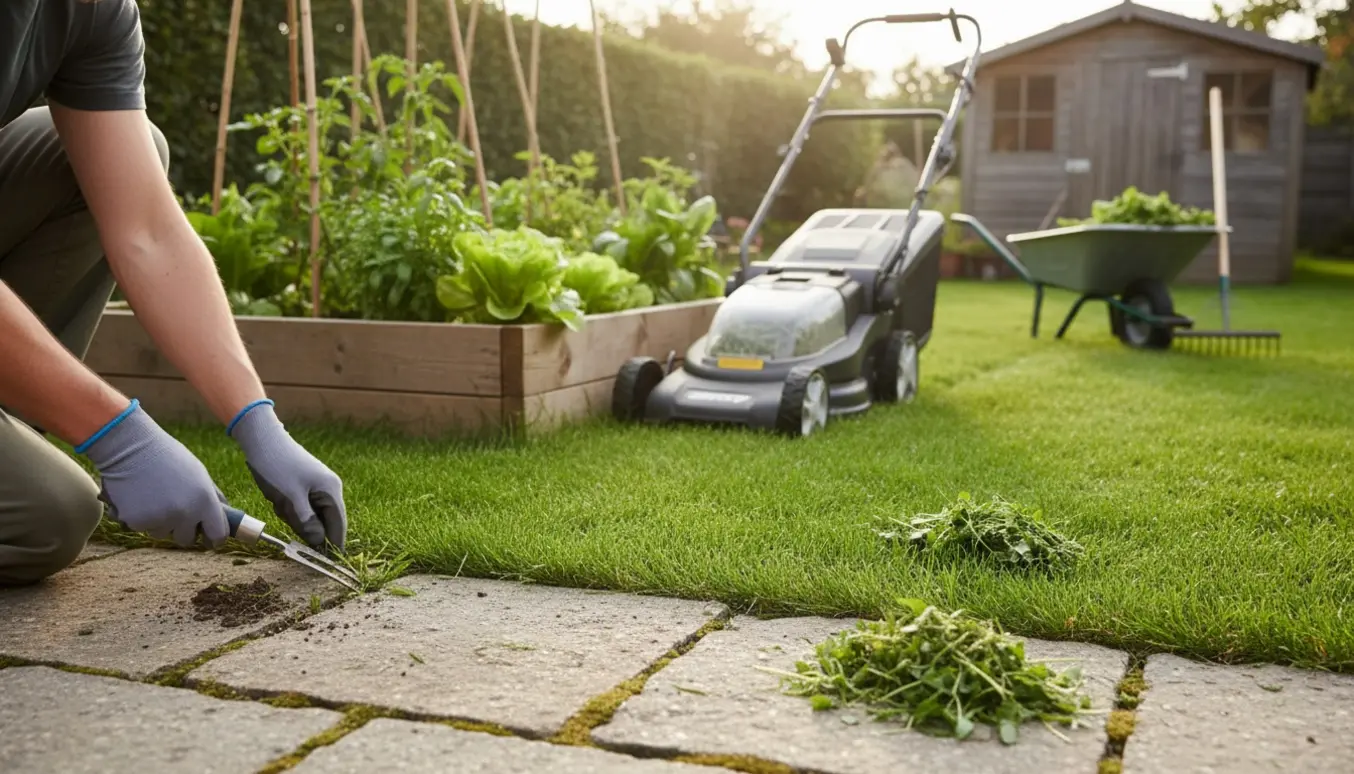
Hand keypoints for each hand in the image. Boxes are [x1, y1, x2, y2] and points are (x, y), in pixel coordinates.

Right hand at [78, 399, 230, 547]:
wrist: (130, 448)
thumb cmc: (167, 457)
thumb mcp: (199, 473)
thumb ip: (213, 496)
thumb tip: (225, 514)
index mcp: (204, 500)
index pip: (218, 534)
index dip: (214, 538)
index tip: (209, 538)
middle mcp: (184, 513)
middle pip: (187, 540)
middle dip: (182, 530)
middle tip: (173, 510)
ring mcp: (160, 519)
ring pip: (162, 534)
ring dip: (159, 523)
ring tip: (153, 497)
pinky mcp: (136, 522)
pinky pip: (142, 528)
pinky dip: (140, 518)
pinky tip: (138, 498)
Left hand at [227, 400, 346, 550]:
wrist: (262, 439)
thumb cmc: (277, 467)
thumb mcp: (290, 499)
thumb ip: (307, 522)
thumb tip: (319, 543)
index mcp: (331, 491)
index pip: (338, 527)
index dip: (332, 546)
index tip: (324, 564)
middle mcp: (330, 488)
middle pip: (324, 522)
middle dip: (304, 526)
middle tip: (285, 513)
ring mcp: (318, 485)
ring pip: (311, 515)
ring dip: (294, 516)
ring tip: (279, 500)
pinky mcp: (305, 484)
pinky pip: (302, 506)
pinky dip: (289, 508)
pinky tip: (277, 497)